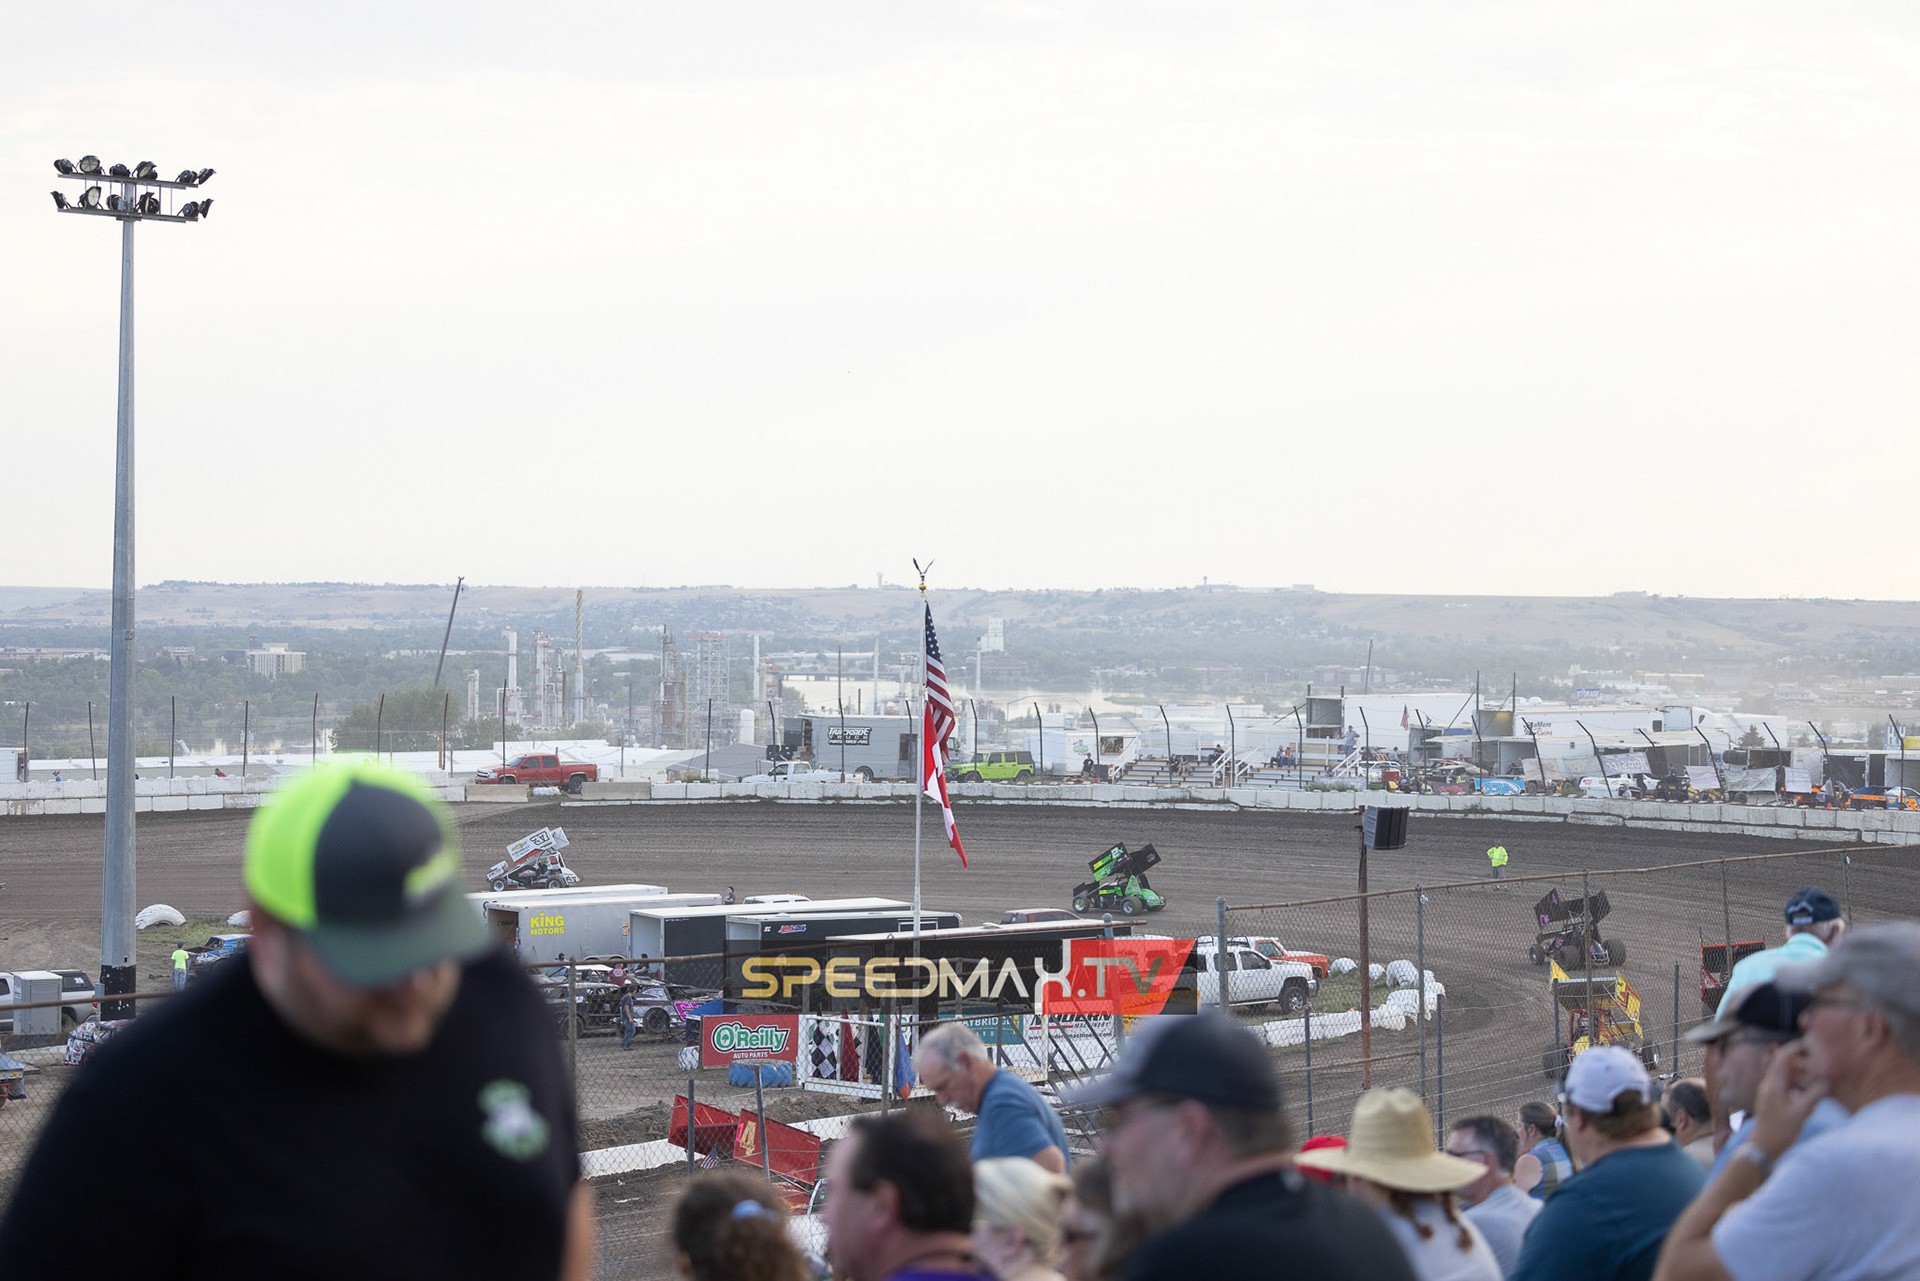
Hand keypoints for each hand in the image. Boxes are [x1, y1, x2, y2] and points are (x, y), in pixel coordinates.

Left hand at [1748, 1040, 1824, 1158]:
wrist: (1763, 1148)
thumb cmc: (1780, 1130)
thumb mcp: (1800, 1112)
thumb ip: (1813, 1095)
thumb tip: (1825, 1082)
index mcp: (1773, 1084)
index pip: (1781, 1058)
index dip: (1793, 1048)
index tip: (1808, 1044)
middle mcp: (1769, 1085)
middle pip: (1782, 1065)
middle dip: (1798, 1061)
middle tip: (1815, 1060)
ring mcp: (1769, 1093)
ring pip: (1784, 1076)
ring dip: (1798, 1073)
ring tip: (1814, 1075)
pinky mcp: (1772, 1101)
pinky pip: (1784, 1086)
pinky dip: (1796, 1085)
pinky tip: (1806, 1093)